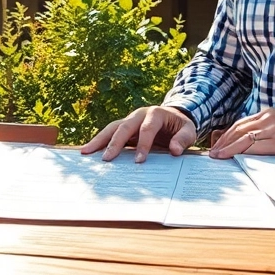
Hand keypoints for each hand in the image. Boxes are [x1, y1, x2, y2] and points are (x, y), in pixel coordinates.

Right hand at [80, 106, 197, 162]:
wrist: (174, 118)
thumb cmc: (181, 126)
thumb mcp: (189, 131)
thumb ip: (183, 139)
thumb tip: (174, 151)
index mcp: (156, 113)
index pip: (147, 128)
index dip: (143, 144)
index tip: (139, 161)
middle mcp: (139, 114)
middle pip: (124, 126)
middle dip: (115, 143)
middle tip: (106, 159)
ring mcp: (130, 120)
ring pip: (112, 128)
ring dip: (99, 140)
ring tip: (86, 152)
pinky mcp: (124, 128)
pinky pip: (110, 134)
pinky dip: (99, 142)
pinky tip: (88, 152)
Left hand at [208, 108, 274, 159]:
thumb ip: (271, 131)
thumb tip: (255, 144)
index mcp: (270, 114)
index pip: (241, 124)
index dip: (227, 135)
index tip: (217, 145)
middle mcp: (270, 118)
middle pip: (238, 129)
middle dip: (222, 142)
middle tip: (211, 154)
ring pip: (243, 138)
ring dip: (227, 148)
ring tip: (216, 157)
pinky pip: (257, 148)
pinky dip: (242, 153)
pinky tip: (234, 159)